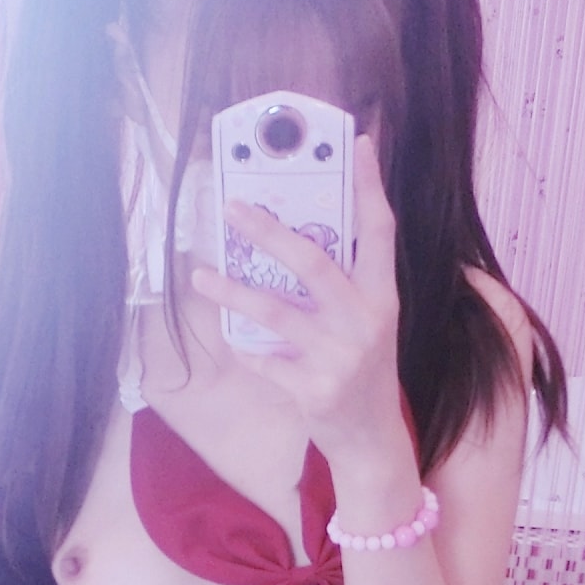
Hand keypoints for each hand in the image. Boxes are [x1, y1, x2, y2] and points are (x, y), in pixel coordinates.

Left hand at [190, 135, 404, 467]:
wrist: (370, 440)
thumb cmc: (364, 370)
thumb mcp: (370, 323)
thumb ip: (346, 285)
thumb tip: (295, 235)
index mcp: (383, 299)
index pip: (380, 232)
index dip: (370, 186)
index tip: (356, 144)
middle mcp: (365, 323)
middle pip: (313, 263)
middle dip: (268, 232)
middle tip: (233, 207)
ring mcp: (338, 359)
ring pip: (275, 312)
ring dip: (232, 291)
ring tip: (201, 275)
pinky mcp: (312, 391)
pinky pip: (263, 360)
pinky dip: (245, 349)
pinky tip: (231, 339)